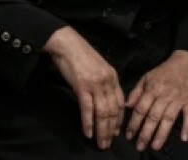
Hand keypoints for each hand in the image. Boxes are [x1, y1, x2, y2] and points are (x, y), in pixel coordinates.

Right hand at [43, 27, 124, 148]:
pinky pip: (87, 109)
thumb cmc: (80, 55)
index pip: (120, 103)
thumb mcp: (99, 68)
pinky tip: (88, 133)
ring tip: (100, 143)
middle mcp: (107, 81)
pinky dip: (88, 123)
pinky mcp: (82, 86)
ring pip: (102, 113)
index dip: (119, 120)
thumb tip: (104, 100)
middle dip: (111, 130)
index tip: (116, 131)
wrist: (67, 44)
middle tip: (108, 143)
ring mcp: (95, 84)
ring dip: (102, 131)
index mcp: (113, 77)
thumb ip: (104, 83)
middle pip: (113, 111)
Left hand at [125, 50, 187, 151]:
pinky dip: (187, 127)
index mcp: (152, 89)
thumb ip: (136, 92)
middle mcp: (164, 96)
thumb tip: (126, 106)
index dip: (134, 123)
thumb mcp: (146, 78)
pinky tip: (183, 138)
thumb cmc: (163, 72)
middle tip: (140, 146)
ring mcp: (177, 100)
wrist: (184, 65)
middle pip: (154, 117)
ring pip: (169, 119)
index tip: (129, 135)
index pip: (141, 109)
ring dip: (162, 134)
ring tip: (155, 146)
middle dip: (146, 133)